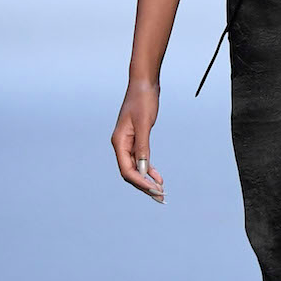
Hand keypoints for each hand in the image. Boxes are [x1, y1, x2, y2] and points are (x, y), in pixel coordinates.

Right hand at [111, 79, 164, 202]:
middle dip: (144, 186)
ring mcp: (128, 143)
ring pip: (136, 168)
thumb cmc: (143, 100)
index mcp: (119, 142)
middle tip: (160, 197)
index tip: (154, 190)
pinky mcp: (137, 139)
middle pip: (130, 173)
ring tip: (161, 192)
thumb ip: (143, 147)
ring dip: (147, 181)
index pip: (126, 170)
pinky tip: (159, 177)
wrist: (144, 83)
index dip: (140, 182)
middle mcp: (121, 145)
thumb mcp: (144, 123)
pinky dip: (150, 170)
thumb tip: (144, 170)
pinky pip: (141, 160)